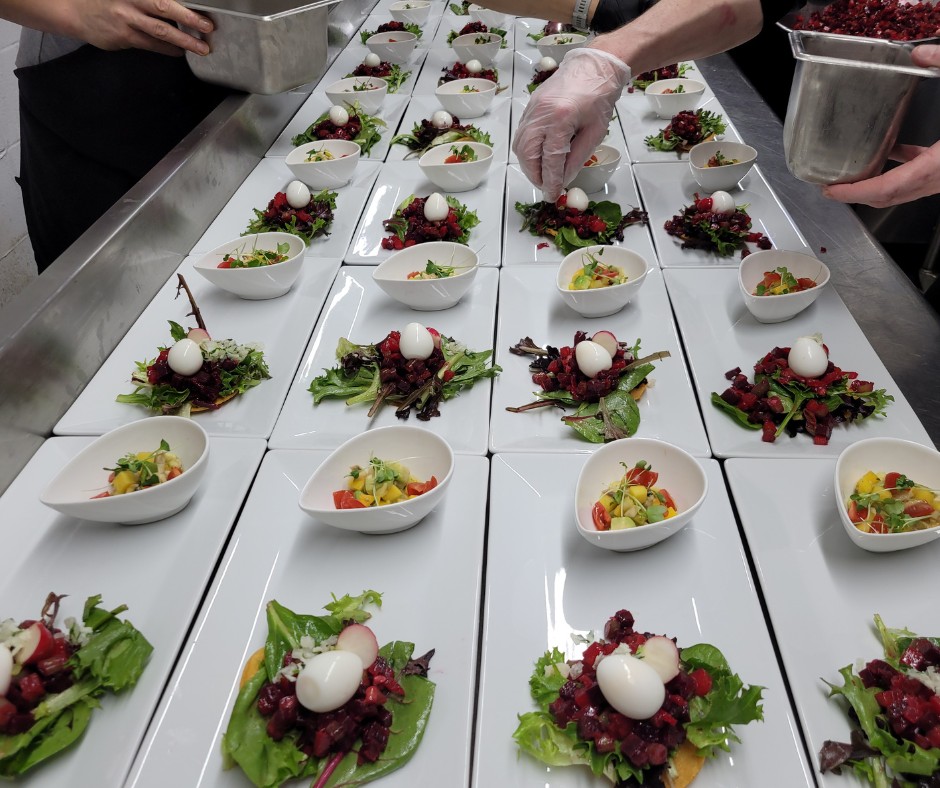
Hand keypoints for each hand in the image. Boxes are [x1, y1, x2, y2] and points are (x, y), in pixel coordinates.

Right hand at [71, 0, 213, 56]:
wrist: (73, 10)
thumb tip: (173, 2)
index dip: (182, 6)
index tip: (202, 10)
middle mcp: (129, 2)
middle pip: (164, 8)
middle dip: (188, 18)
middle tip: (207, 27)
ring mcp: (126, 20)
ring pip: (160, 32)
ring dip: (183, 41)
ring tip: (200, 48)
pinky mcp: (123, 37)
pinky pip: (150, 45)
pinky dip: (167, 49)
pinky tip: (179, 51)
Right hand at [512, 48, 630, 200]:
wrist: (593, 66)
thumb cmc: (599, 97)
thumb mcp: (595, 131)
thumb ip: (578, 157)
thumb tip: (564, 178)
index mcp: (562, 118)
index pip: (551, 158)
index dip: (551, 180)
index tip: (552, 195)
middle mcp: (542, 114)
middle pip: (528, 154)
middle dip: (535, 175)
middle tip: (546, 187)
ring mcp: (532, 109)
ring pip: (520, 146)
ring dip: (528, 165)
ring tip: (542, 175)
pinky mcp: (530, 107)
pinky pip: (522, 134)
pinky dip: (527, 151)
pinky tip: (538, 158)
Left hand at [821, 44, 939, 207]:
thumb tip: (922, 53)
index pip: (889, 188)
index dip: (856, 193)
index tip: (831, 191)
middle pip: (893, 197)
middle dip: (860, 195)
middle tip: (832, 187)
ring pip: (908, 189)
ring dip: (880, 184)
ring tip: (853, 174)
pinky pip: (924, 174)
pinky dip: (904, 167)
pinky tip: (894, 151)